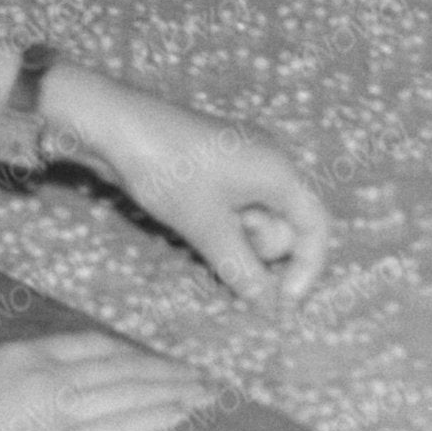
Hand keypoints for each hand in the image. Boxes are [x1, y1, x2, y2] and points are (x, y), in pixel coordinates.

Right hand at [0, 333, 223, 430]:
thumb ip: (16, 394)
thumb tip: (44, 411)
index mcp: (19, 356)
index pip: (92, 347)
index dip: (131, 354)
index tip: (155, 362)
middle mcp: (42, 373)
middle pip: (121, 365)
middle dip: (164, 370)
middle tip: (199, 375)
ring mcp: (53, 408)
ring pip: (130, 392)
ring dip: (174, 391)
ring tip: (206, 395)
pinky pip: (122, 426)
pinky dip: (159, 417)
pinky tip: (183, 415)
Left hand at [52, 73, 332, 307]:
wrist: (116, 125)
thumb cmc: (169, 173)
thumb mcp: (208, 229)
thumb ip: (243, 269)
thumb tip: (268, 305)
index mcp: (280, 172)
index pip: (315, 227)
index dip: (305, 268)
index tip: (282, 303)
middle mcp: (271, 160)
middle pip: (287, 224)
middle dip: (260, 247)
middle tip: (219, 240)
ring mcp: (245, 157)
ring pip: (260, 216)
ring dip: (237, 236)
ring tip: (200, 227)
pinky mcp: (219, 160)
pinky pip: (238, 202)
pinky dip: (224, 222)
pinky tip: (194, 222)